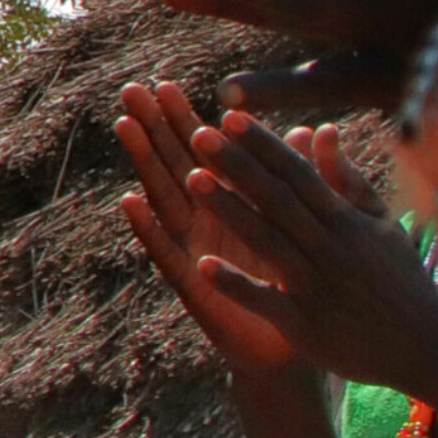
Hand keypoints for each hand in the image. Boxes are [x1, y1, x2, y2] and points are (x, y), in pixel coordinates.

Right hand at [117, 81, 312, 382]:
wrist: (289, 353)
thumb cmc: (292, 288)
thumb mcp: (304, 228)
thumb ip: (304, 180)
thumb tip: (312, 130)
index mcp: (230, 207)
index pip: (202, 155)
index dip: (183, 120)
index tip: (166, 84)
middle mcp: (205, 223)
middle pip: (175, 166)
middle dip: (153, 128)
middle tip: (131, 89)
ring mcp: (194, 251)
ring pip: (164, 198)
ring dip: (144, 163)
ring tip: (125, 126)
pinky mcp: (193, 285)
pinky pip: (166, 252)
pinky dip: (148, 227)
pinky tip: (130, 201)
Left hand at [165, 113, 437, 399]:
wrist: (429, 348)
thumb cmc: (401, 279)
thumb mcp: (382, 224)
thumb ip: (347, 178)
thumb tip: (321, 129)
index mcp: (346, 221)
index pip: (298, 173)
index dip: (263, 143)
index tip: (229, 115)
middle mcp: (329, 248)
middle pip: (276, 199)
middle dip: (237, 165)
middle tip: (198, 133)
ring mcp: (315, 286)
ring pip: (266, 241)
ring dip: (228, 210)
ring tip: (191, 179)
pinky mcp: (304, 325)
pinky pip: (264, 301)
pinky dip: (235, 283)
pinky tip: (202, 264)